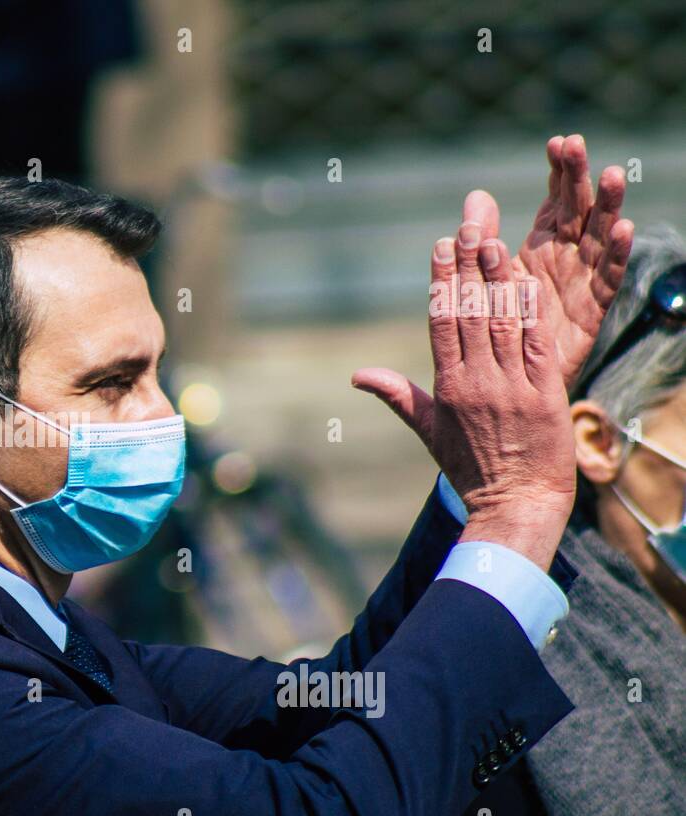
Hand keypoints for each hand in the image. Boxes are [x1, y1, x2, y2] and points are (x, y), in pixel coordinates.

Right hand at [352, 221, 575, 570]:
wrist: (516, 503)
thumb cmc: (471, 468)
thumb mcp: (428, 431)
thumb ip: (398, 395)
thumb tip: (357, 376)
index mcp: (447, 387)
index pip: (441, 323)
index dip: (442, 282)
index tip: (441, 248)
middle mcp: (476, 382)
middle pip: (469, 314)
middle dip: (468, 267)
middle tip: (468, 227)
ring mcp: (510, 387)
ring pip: (501, 322)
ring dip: (498, 279)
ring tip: (495, 242)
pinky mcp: (543, 393)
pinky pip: (534, 344)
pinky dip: (530, 312)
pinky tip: (527, 282)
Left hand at [463, 135, 634, 389]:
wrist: (513, 382)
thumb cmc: (498, 329)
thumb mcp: (488, 278)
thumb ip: (483, 239)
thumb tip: (475, 195)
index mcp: (541, 247)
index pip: (554, 201)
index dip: (558, 173)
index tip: (557, 141)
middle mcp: (566, 259)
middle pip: (578, 211)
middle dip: (578, 177)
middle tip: (577, 143)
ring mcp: (582, 282)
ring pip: (598, 237)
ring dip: (607, 206)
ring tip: (611, 173)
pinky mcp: (593, 311)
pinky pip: (608, 279)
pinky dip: (616, 253)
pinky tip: (624, 227)